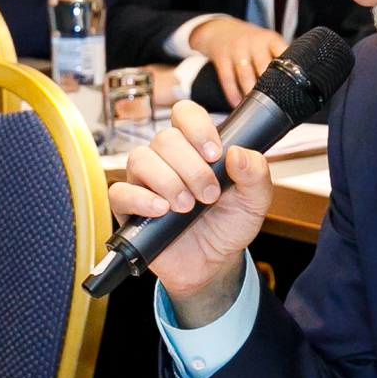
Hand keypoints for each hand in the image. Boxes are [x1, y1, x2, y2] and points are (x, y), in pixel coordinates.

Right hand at [108, 95, 271, 322]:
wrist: (213, 264)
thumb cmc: (228, 225)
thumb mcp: (255, 200)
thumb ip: (256, 173)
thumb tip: (238, 152)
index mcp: (195, 147)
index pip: (185, 114)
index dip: (197, 127)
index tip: (214, 153)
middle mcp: (166, 159)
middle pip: (165, 139)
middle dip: (192, 168)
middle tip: (209, 195)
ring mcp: (144, 181)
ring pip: (141, 159)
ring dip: (169, 182)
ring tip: (187, 207)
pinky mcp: (129, 208)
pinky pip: (121, 192)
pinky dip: (142, 199)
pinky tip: (162, 211)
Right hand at [189, 18, 289, 106]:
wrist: (220, 29)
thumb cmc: (250, 43)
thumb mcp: (266, 43)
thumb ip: (279, 59)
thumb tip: (295, 86)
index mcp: (270, 39)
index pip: (284, 54)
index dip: (289, 71)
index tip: (293, 88)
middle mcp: (255, 42)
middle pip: (264, 66)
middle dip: (269, 86)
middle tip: (274, 103)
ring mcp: (237, 48)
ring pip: (245, 75)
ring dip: (250, 93)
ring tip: (255, 107)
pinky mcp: (222, 56)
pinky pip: (227, 79)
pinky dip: (232, 94)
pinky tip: (237, 104)